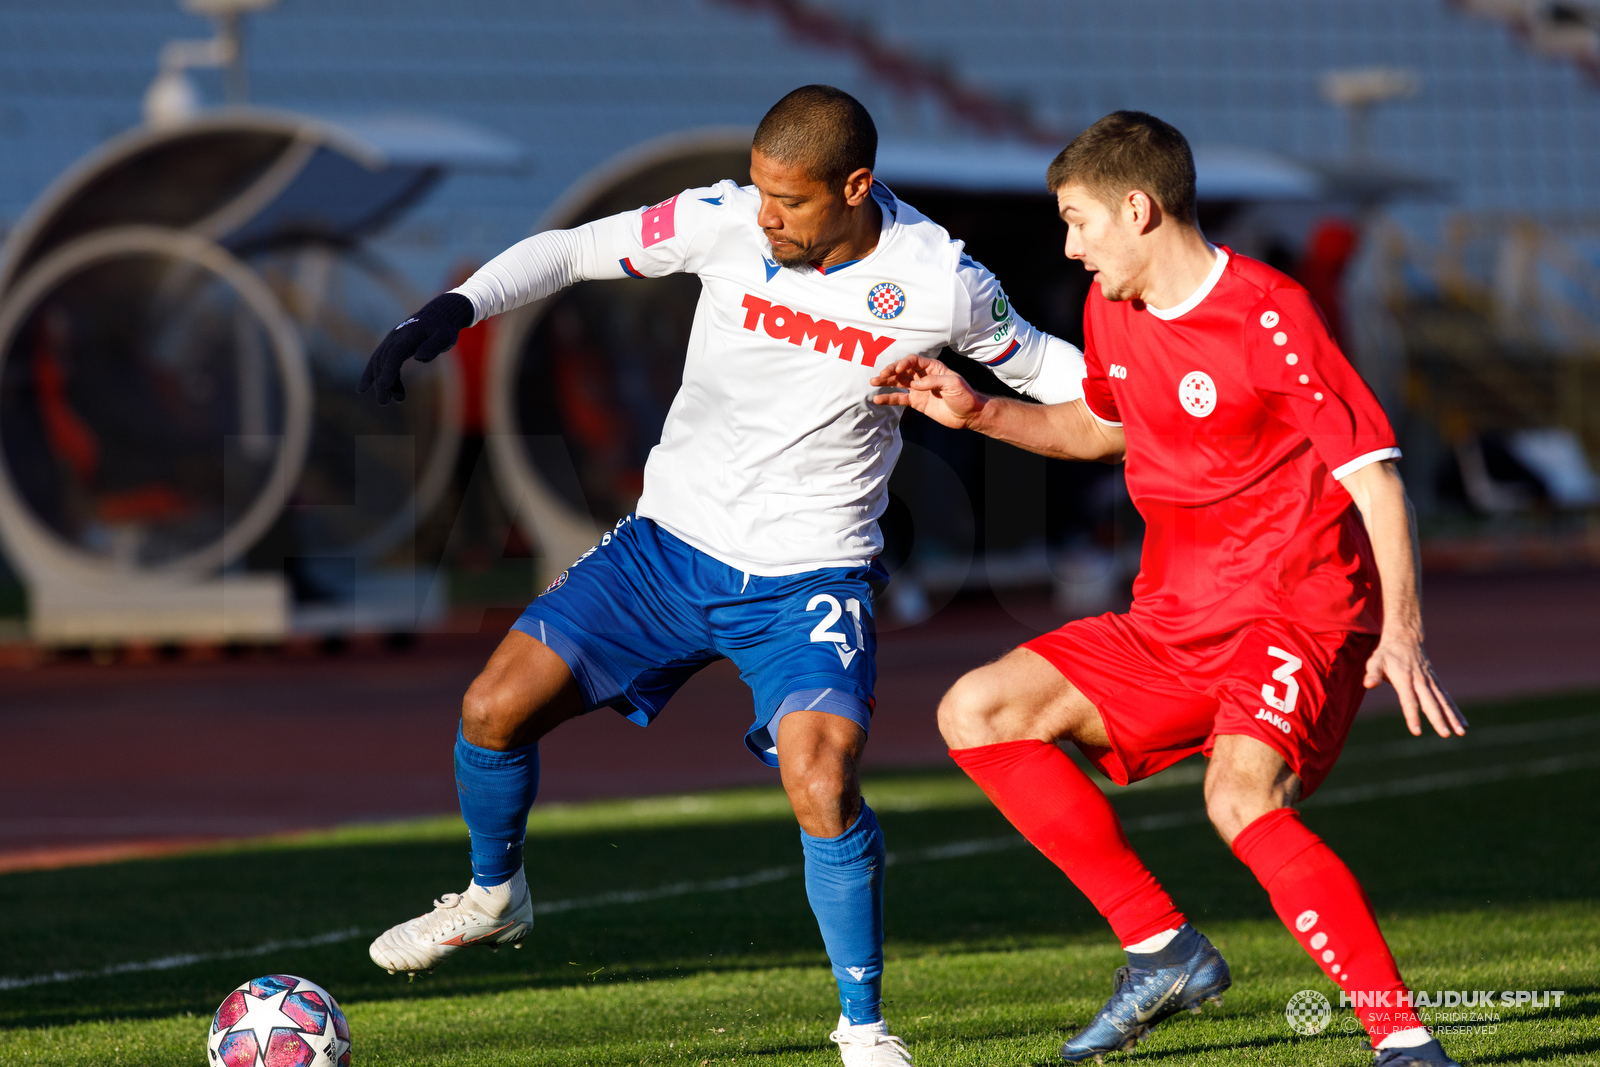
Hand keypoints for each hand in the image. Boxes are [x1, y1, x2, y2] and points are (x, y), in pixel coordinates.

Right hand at [357, 292, 473, 404]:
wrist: (439, 315)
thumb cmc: (444, 328)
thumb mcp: (445, 337)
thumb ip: (433, 346)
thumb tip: (419, 358)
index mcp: (408, 336)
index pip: (394, 354)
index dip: (389, 370)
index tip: (385, 386)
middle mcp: (395, 337)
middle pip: (384, 361)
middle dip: (382, 382)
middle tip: (384, 402)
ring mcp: (391, 341)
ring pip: (379, 362)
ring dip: (380, 381)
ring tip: (387, 400)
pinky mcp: (391, 346)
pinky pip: (380, 360)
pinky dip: (374, 374)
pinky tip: (372, 389)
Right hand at [869, 355, 986, 429]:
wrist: (968, 414)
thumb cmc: (965, 395)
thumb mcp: (953, 384)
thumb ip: (934, 381)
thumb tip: (915, 385)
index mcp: (933, 368)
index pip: (914, 361)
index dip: (904, 364)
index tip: (898, 370)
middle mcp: (923, 376)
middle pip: (903, 370)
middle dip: (890, 371)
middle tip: (881, 375)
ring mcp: (918, 389)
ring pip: (898, 383)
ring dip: (886, 382)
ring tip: (873, 382)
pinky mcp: (916, 402)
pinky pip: (900, 398)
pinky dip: (889, 398)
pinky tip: (878, 399)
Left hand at [1364, 629, 1465, 737]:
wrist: (1405, 639)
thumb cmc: (1387, 654)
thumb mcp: (1375, 661)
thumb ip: (1373, 673)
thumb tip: (1368, 684)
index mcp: (1404, 679)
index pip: (1409, 701)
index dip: (1412, 716)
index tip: (1417, 732)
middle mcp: (1420, 681)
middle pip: (1431, 703)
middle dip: (1438, 719)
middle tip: (1446, 735)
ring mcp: (1430, 682)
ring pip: (1443, 701)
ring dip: (1453, 717)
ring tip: (1461, 732)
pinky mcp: (1435, 682)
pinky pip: (1447, 698)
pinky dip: (1455, 711)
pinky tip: (1463, 724)